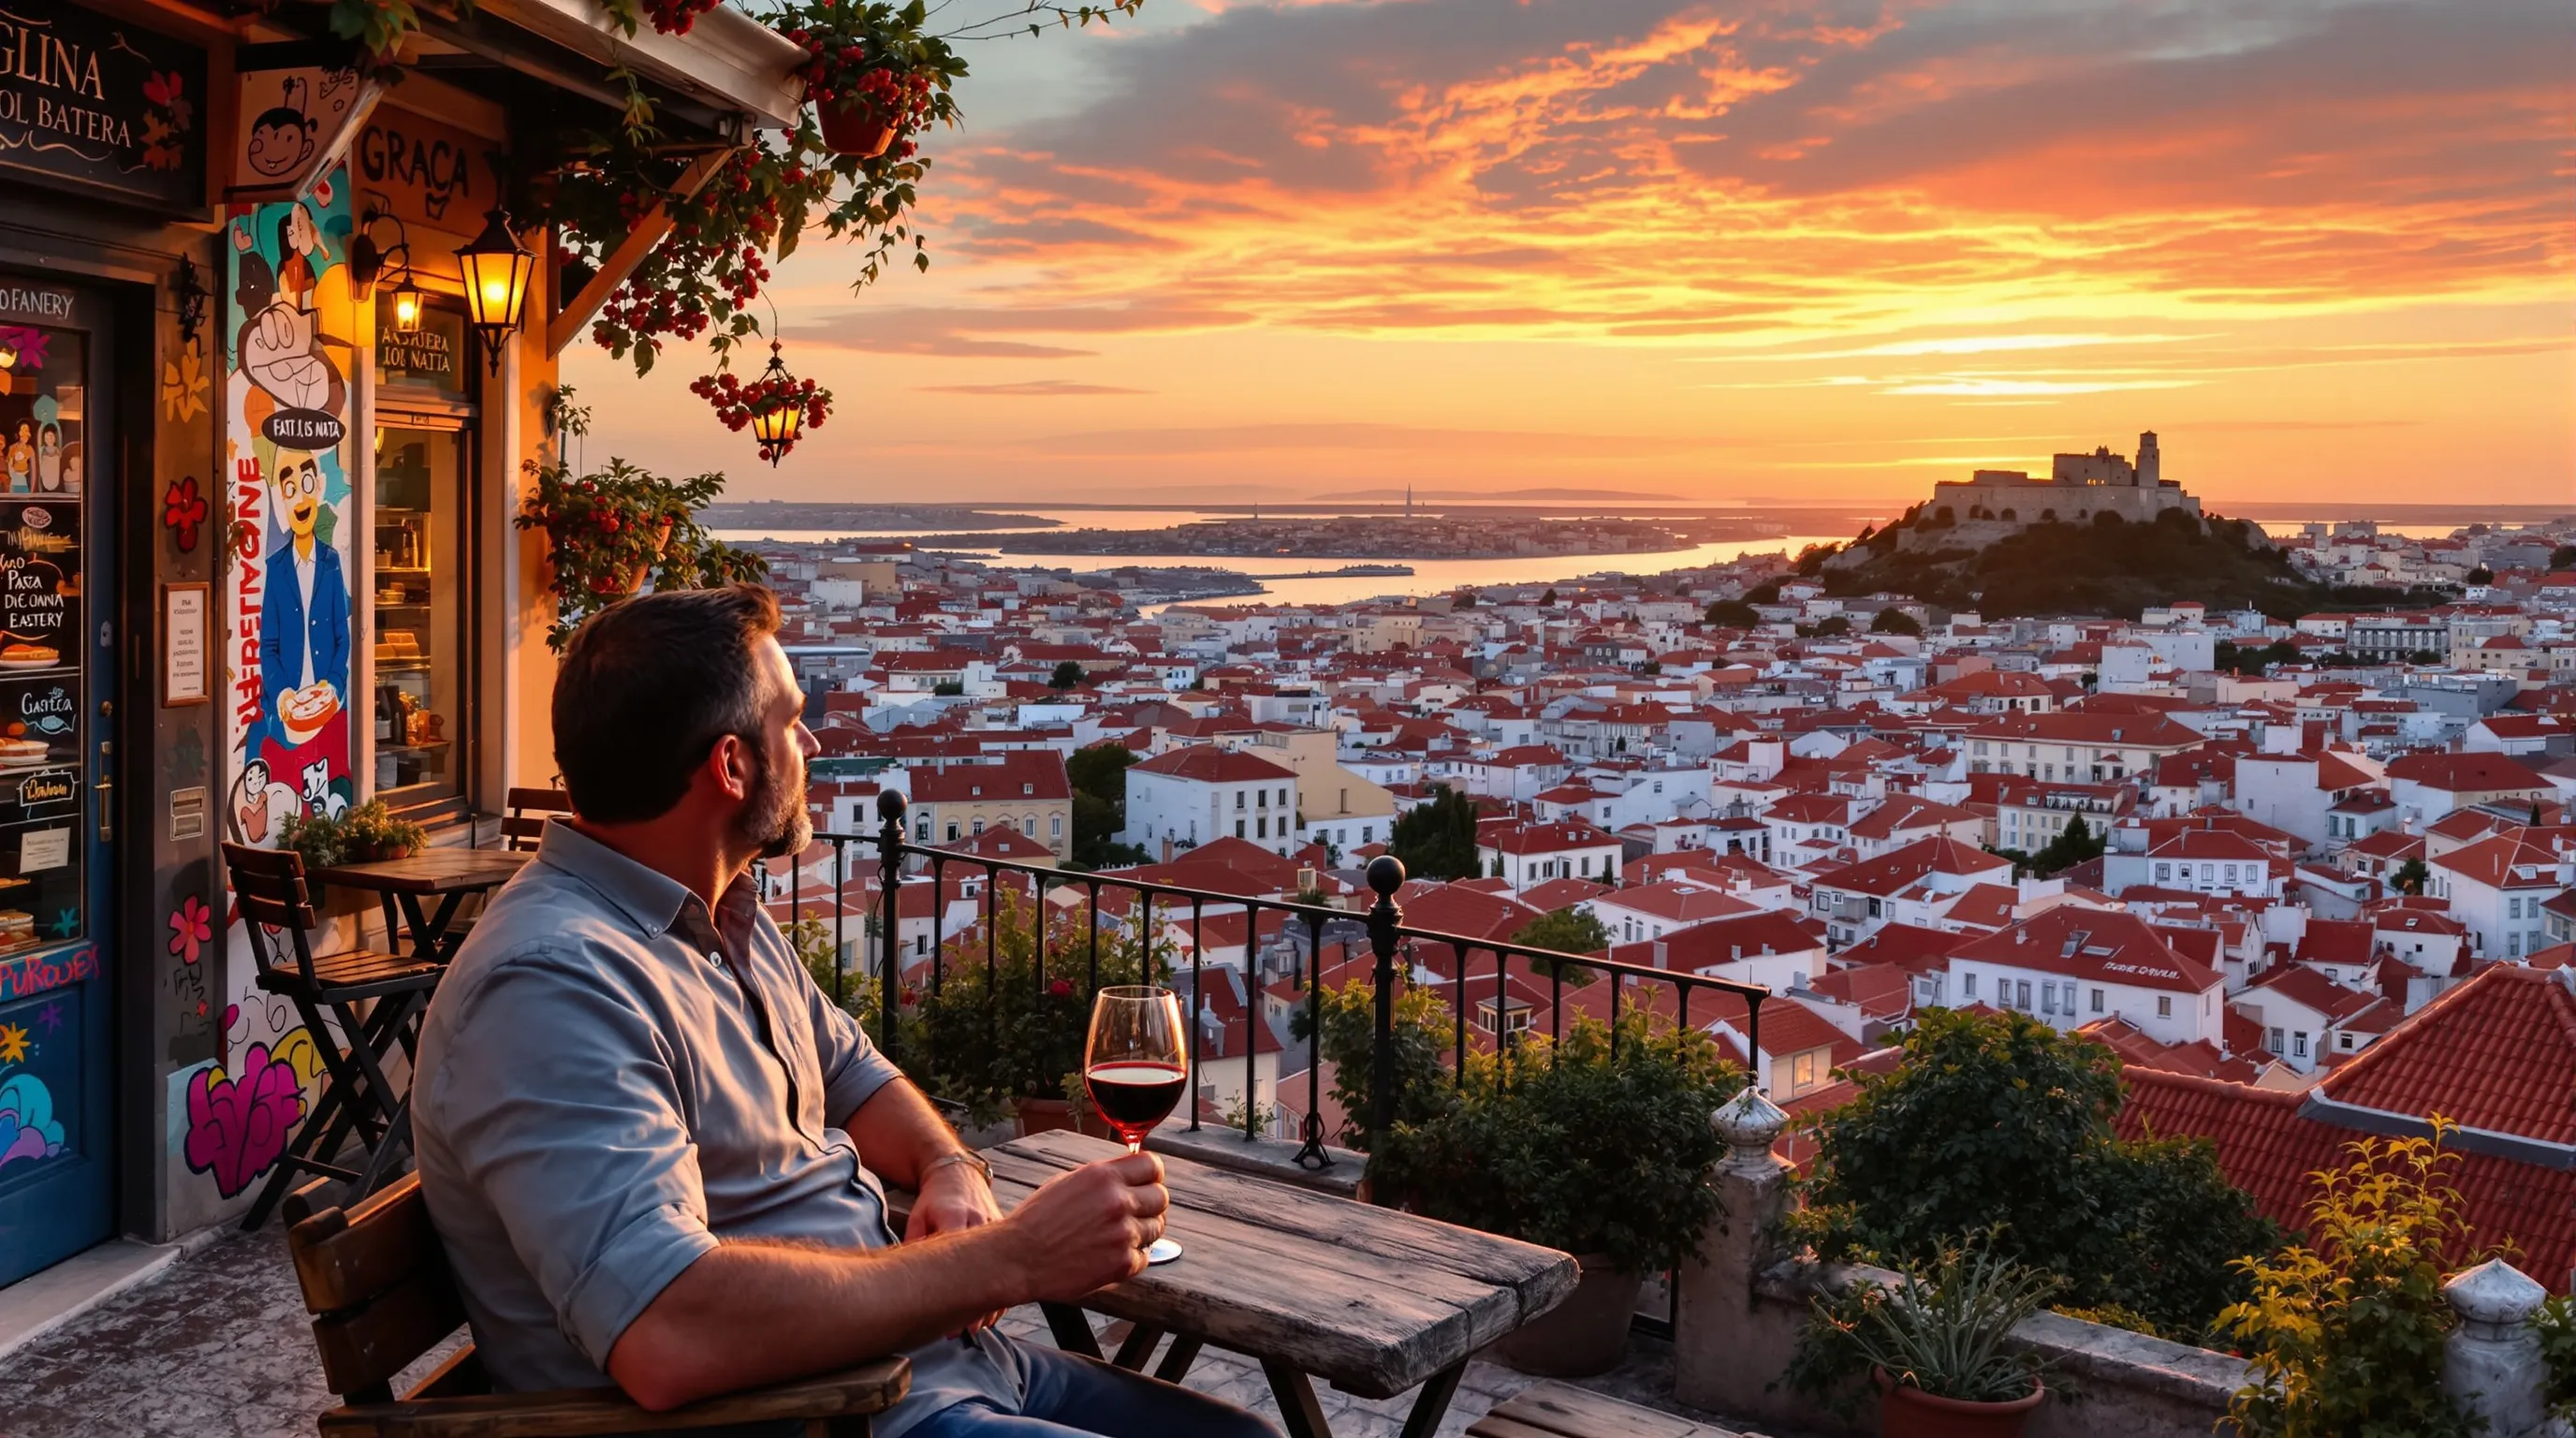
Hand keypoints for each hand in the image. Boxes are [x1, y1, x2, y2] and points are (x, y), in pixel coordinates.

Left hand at [908, 1159, 1004, 1334]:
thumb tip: (909, 1280)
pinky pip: (1009, 1261)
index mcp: (956, 1216)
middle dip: (982, 1302)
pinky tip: (994, 1305)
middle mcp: (981, 1221)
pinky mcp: (1005, 1229)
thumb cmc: (934, 1198)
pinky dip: (1003, 1283)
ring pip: (1003, 1267)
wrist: (958, 1173)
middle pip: (986, 1268)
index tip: (955, 1318)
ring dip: (995, 1297)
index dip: (959, 1291)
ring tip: (982, 1324)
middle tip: (972, 1329)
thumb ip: (916, 1245)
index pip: (960, 1258)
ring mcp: (997, 1225)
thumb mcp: (918, 1216)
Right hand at [1004, 1154, 1168, 1304]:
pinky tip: (1110, 1255)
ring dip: (1142, 1231)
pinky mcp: (1122, 1264)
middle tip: (1134, 1213)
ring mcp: (1123, 1234)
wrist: (1018, 1258)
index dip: (1151, 1175)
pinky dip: (1132, 1258)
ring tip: (1117, 1236)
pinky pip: (1145, 1257)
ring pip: (1157, 1227)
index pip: (1153, 1165)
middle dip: (1150, 1204)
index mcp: (1104, 1176)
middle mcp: (1118, 1202)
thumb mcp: (1068, 1182)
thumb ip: (1103, 1178)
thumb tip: (1130, 1176)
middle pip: (1161, 1197)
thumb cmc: (1037, 1220)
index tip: (1147, 1183)